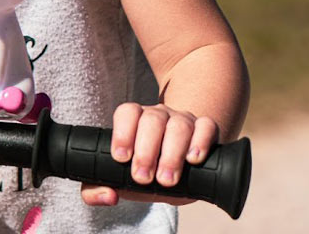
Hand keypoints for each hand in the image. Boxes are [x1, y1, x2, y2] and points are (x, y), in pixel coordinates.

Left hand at [81, 102, 218, 206]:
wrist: (184, 167)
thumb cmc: (148, 170)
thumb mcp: (125, 179)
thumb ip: (102, 187)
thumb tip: (108, 195)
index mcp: (135, 120)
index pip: (127, 113)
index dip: (122, 133)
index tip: (121, 158)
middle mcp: (159, 115)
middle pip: (151, 120)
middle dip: (145, 151)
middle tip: (143, 177)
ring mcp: (184, 119)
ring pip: (178, 125)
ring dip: (171, 154)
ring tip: (166, 179)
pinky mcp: (206, 128)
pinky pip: (206, 126)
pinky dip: (201, 142)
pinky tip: (193, 159)